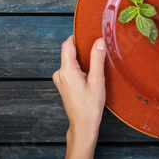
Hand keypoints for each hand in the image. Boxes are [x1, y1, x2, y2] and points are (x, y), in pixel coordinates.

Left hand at [53, 35, 106, 158]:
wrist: (83, 125)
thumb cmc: (90, 106)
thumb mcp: (97, 81)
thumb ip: (97, 59)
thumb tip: (99, 41)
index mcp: (66, 70)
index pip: (68, 44)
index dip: (78, 36)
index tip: (90, 32)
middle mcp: (60, 73)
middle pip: (70, 52)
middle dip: (84, 48)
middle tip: (99, 47)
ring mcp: (60, 79)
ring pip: (71, 60)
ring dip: (84, 59)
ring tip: (98, 62)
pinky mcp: (63, 84)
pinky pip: (71, 68)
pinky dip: (81, 67)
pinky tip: (92, 73)